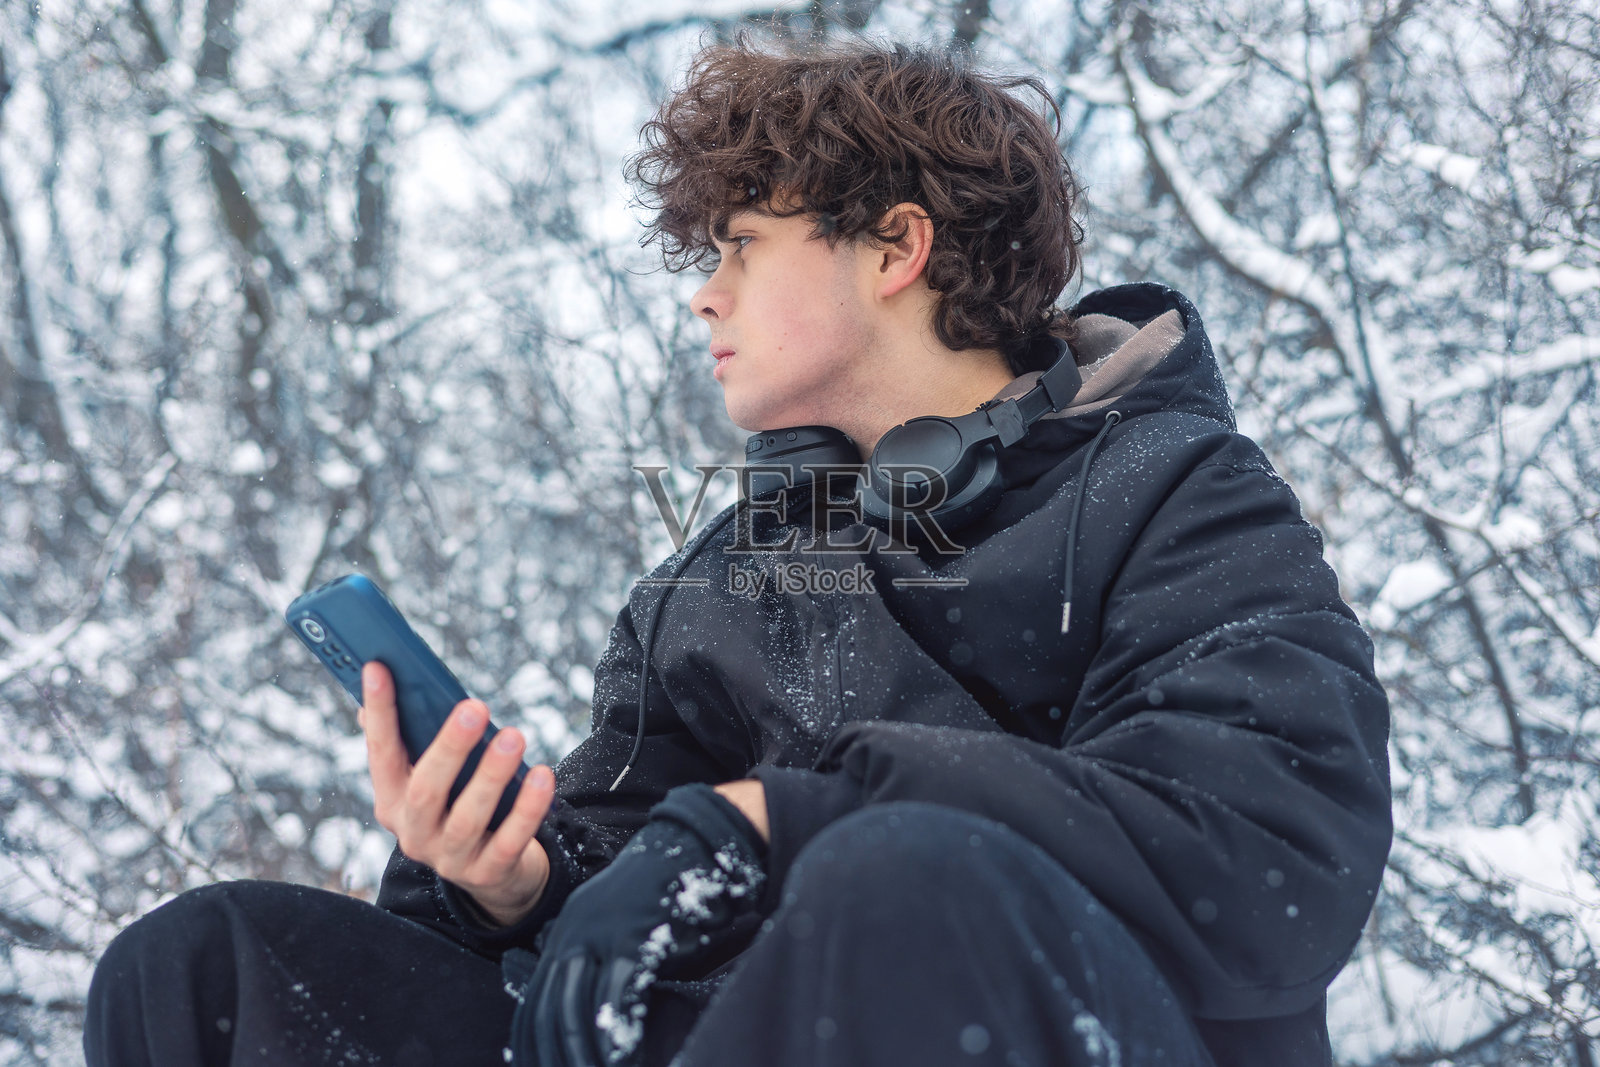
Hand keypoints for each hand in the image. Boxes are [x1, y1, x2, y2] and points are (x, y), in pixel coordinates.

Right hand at [361, 661, 556, 925]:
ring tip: (514, 736)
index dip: (379, 712)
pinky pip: (511, 840)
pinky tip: (543, 777)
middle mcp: (414, 833)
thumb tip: (388, 676)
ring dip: (492, 774)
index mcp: (392, 802)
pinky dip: (529, 808)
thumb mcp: (433, 777)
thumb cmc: (461, 805)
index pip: (381, 753)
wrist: (493, 873)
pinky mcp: (490, 873)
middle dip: (449, 747)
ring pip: (468, 817)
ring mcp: (450, 859)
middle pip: (425, 791)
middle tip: (475, 707)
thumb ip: (415, 738)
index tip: (378, 667)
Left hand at [511, 784, 766, 1066]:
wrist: (693, 848)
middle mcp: (574, 932)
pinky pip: (616, 996)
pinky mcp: (631, 937)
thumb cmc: (665, 896)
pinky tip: (622, 1058)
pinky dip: (616, 1033)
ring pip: (574, 1006)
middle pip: (548, 1008)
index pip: (536, 999)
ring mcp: (600, 934)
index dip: (533, 1041)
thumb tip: (595, 1015)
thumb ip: (601, 965)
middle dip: (552, 1053)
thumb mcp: (619, 929)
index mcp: (566, 932)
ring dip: (580, 1052)